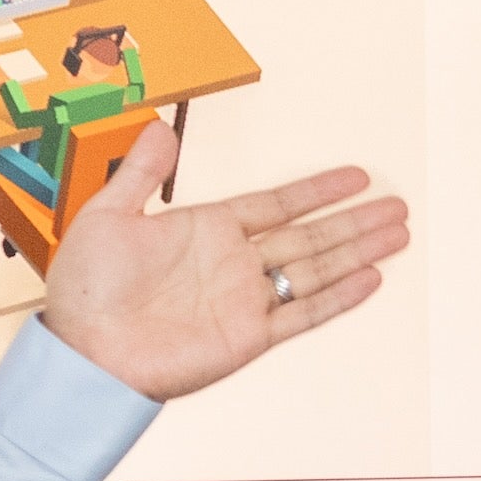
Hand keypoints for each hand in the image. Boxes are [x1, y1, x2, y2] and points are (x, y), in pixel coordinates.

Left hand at [32, 119, 412, 402]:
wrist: (83, 353)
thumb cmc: (85, 290)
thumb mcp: (108, 214)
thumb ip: (142, 173)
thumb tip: (160, 127)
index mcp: (207, 230)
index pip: (278, 204)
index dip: (319, 190)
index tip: (357, 177)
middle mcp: (234, 264)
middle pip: (310, 236)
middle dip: (355, 221)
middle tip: (397, 206)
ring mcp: (245, 301)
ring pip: (317, 270)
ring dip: (359, 251)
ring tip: (397, 234)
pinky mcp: (248, 337)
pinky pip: (304, 314)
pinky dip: (339, 298)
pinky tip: (370, 278)